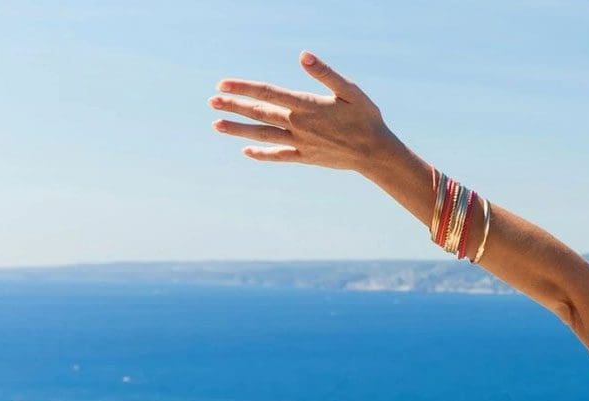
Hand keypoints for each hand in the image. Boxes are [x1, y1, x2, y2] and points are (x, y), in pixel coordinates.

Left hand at [210, 52, 404, 170]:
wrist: (377, 154)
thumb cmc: (366, 118)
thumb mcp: (351, 91)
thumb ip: (325, 73)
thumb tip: (303, 55)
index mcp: (306, 105)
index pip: (268, 93)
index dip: (244, 88)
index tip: (222, 84)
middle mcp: (299, 125)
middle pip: (260, 114)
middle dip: (234, 107)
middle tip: (212, 102)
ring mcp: (300, 143)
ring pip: (263, 135)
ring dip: (238, 130)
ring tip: (216, 125)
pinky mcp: (305, 156)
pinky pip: (278, 156)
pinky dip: (261, 154)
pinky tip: (246, 151)